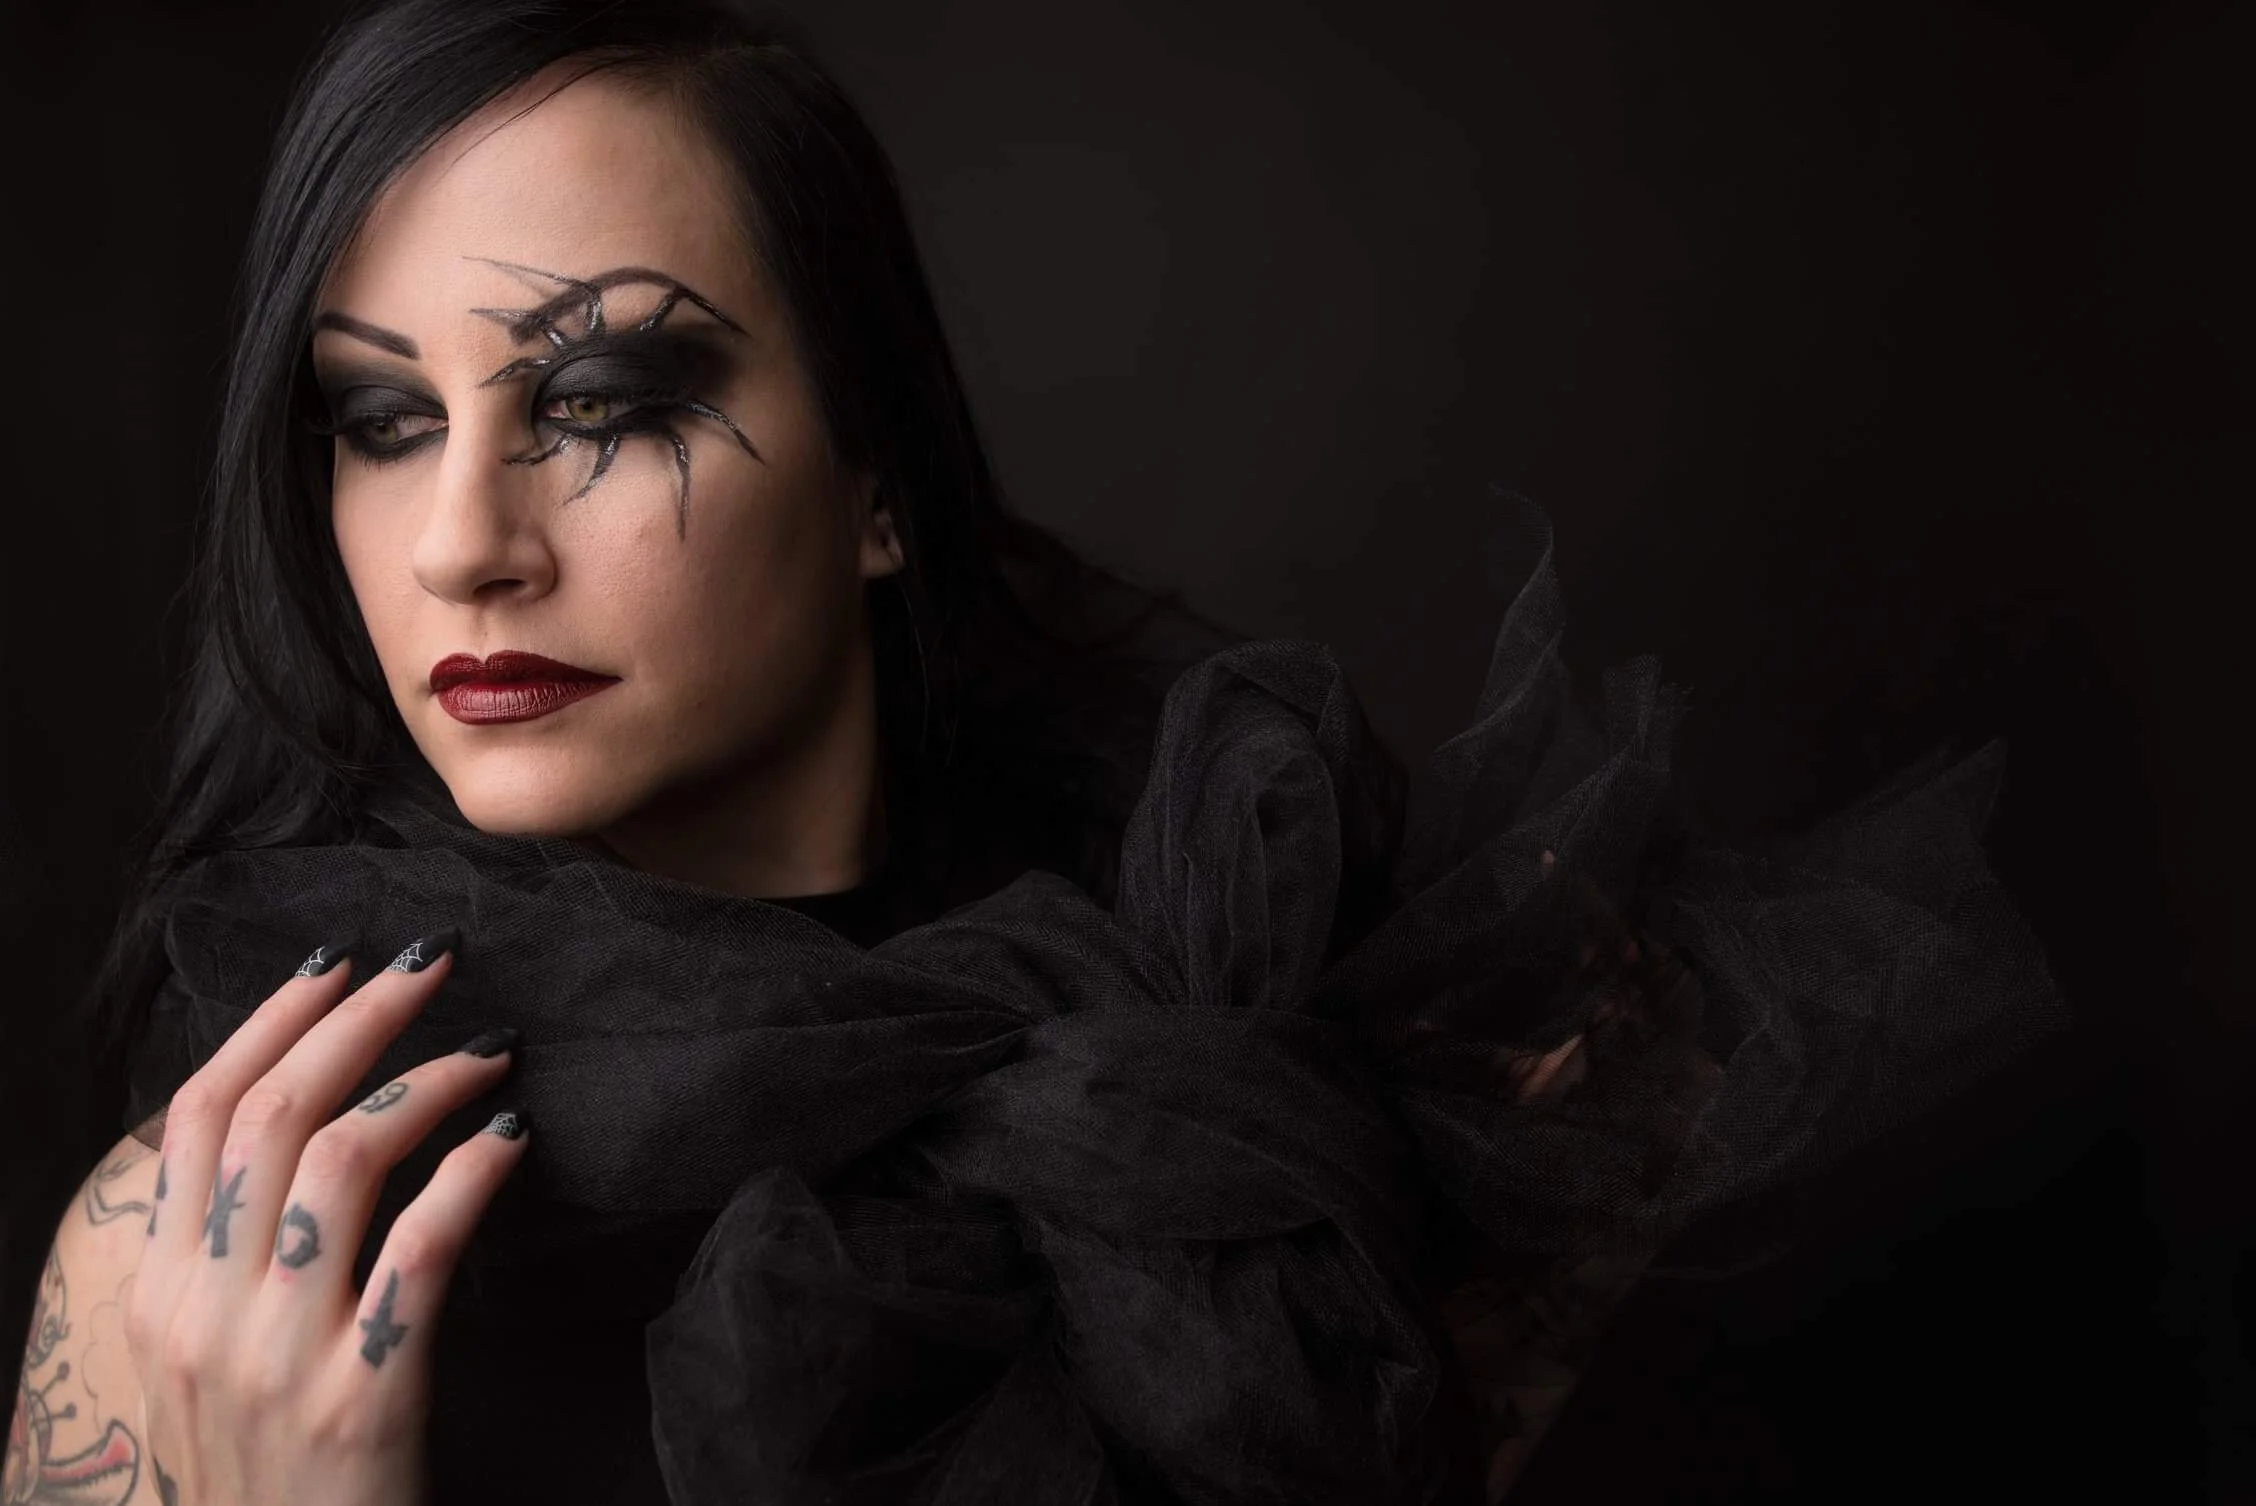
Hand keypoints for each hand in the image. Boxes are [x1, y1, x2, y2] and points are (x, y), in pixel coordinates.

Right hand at [125, 931, 527, 1505]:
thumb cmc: (268, 1461)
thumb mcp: (206, 1354)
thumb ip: (226, 1249)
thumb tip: (292, 1114)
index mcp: (159, 1290)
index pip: (199, 1113)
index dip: (272, 1021)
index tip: (339, 961)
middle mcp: (204, 1313)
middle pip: (272, 1115)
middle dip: (358, 1018)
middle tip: (435, 962)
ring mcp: (278, 1356)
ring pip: (343, 1161)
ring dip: (429, 1081)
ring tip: (492, 1048)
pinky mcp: (362, 1397)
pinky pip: (422, 1249)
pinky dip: (471, 1173)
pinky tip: (515, 1136)